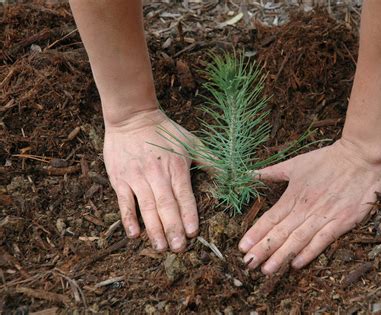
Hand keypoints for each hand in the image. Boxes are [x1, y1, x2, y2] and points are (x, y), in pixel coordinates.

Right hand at [103, 109, 198, 251]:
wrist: (132, 117)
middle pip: (166, 206)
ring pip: (146, 207)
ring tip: (161, 247)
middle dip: (173, 229)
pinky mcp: (120, 179)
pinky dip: (129, 218)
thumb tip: (232, 174)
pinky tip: (134, 234)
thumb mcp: (191, 141)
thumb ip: (210, 160)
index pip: (184, 195)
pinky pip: (124, 202)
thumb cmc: (165, 131)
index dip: (188, 215)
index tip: (193, 233)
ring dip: (154, 229)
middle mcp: (157, 174)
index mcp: (176, 167)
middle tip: (179, 249)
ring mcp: (137, 177)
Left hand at [238, 139, 380, 273]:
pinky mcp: (342, 222)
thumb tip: (249, 174)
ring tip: (266, 270)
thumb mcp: (295, 163)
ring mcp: (324, 216)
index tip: (242, 247)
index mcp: (293, 195)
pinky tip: (296, 264)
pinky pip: (322, 241)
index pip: (270, 218)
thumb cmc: (327, 160)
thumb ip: (272, 172)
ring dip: (281, 256)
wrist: (360, 157)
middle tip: (248, 264)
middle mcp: (305, 208)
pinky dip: (309, 253)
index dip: (255, 234)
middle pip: (280, 232)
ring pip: (298, 239)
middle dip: (263, 249)